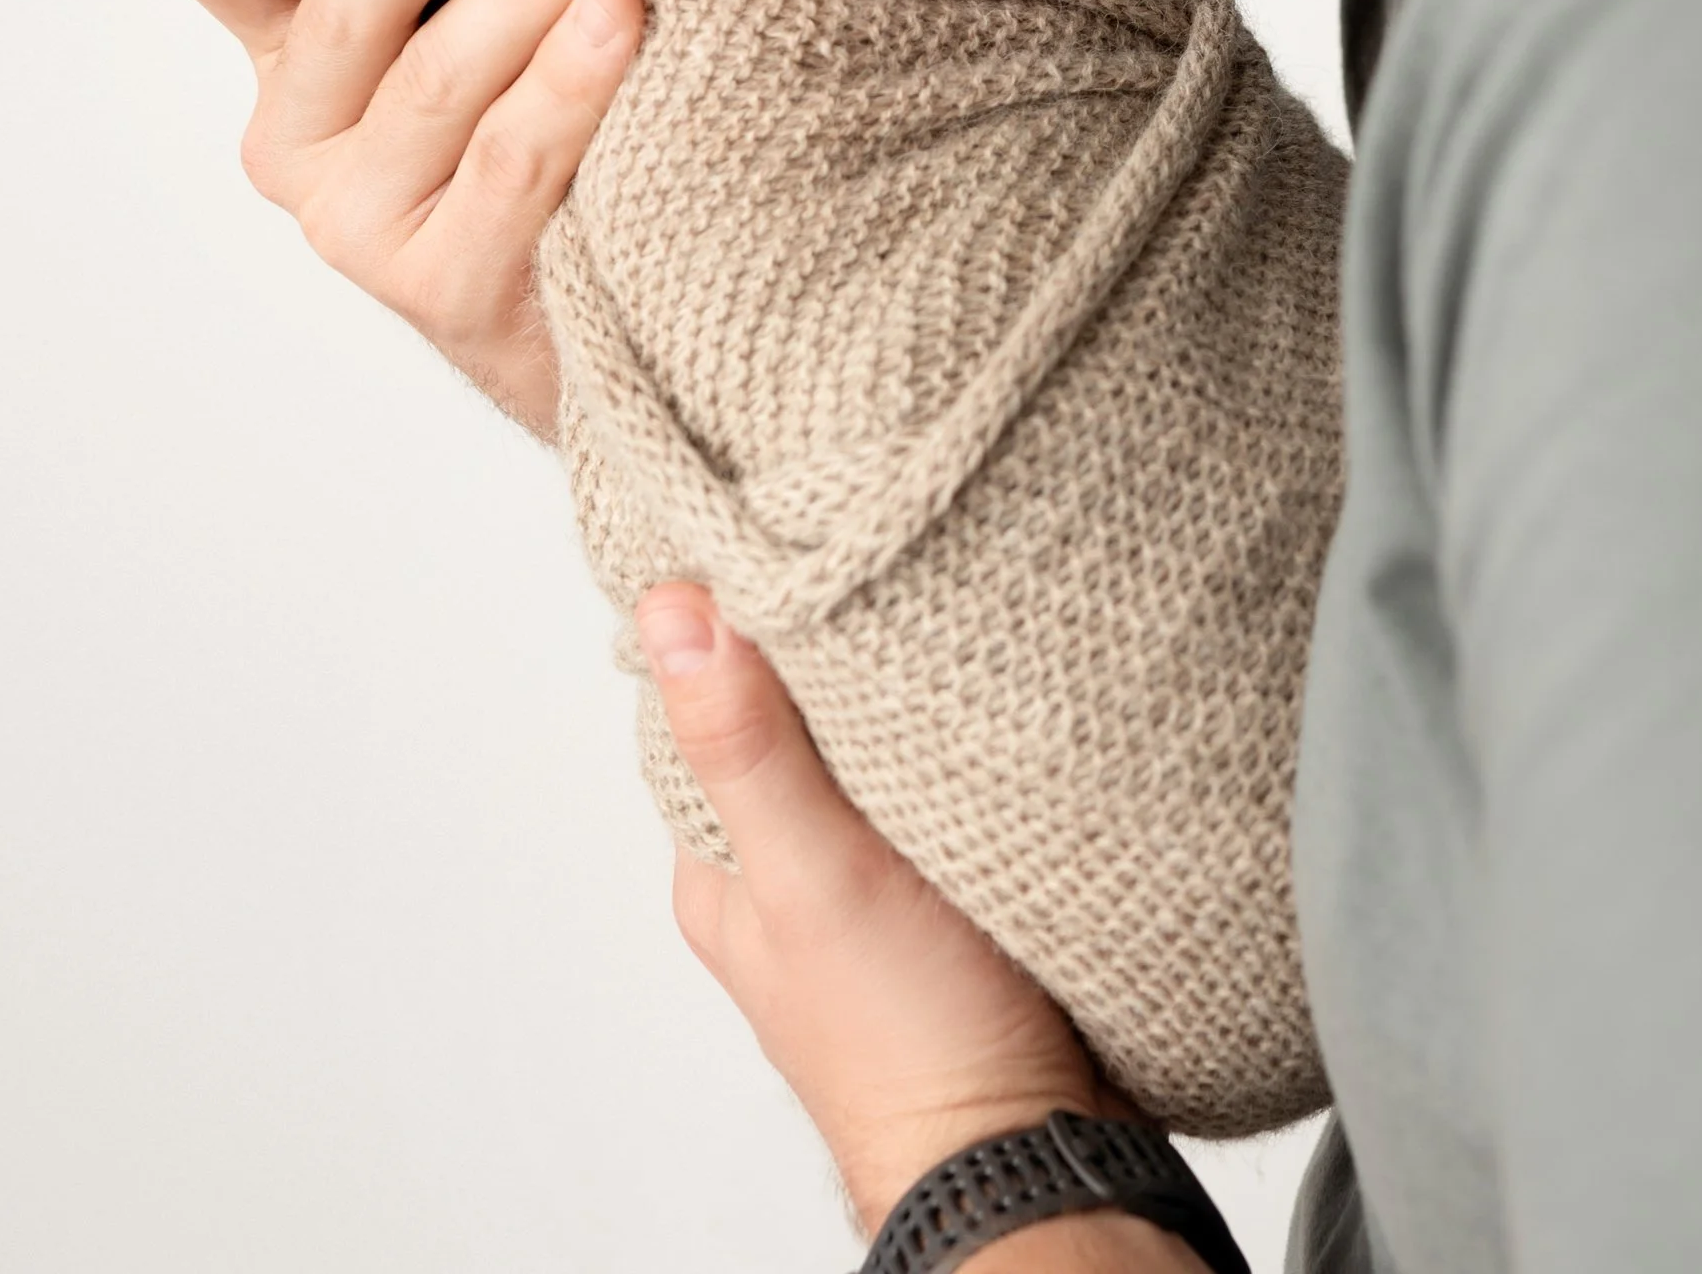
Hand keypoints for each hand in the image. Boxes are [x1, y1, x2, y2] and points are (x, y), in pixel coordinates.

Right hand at [154, 0, 642, 429]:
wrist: (610, 286)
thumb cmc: (550, 90)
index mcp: (293, 45)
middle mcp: (302, 133)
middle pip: (340, 11)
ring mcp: (361, 221)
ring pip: (433, 85)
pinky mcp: (440, 288)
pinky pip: (508, 168)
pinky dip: (567, 89)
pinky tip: (623, 20)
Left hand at [638, 589, 1193, 1265]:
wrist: (1030, 1154)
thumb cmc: (913, 1040)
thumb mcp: (816, 872)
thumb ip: (747, 747)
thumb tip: (671, 611)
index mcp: (722, 865)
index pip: (704, 702)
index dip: (740, 621)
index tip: (788, 547)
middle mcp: (781, 876)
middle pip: (787, 722)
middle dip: (828, 657)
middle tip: (883, 584)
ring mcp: (860, 894)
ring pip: (863, 758)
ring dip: (899, 708)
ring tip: (944, 644)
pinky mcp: (939, 904)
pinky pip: (930, 797)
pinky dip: (951, 757)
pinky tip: (989, 728)